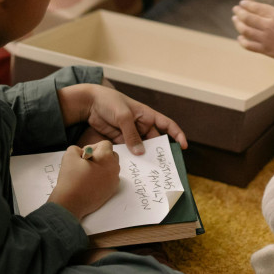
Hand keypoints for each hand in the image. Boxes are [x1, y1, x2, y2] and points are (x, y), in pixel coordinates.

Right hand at [47, 140, 118, 219]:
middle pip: (111, 155)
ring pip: (111, 167)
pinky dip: (102, 178)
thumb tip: (82, 152)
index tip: (83, 156)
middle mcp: (114, 168)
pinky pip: (110, 179)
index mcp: (106, 157)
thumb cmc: (71, 179)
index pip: (105, 144)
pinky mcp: (112, 191)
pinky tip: (90, 182)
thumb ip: (76, 148)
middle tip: (86, 163)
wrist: (71, 203)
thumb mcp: (69, 156)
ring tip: (87, 173)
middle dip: (100, 156)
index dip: (93, 146)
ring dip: (101, 167)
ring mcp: (114, 181)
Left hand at [61, 84, 187, 154]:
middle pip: (155, 141)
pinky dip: (131, 157)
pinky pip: (129, 150)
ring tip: (147, 170)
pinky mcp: (120, 139)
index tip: (183, 146)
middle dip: (158, 152)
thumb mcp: (123, 116)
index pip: (167, 125)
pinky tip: (132, 166)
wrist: (90, 103)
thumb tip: (140, 153)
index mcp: (147, 115)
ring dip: (144, 157)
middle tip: (163, 166)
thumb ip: (131, 134)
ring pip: (141, 147)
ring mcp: (131, 133)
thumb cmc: (110, 102)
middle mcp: (142, 125)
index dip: (177, 134)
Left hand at [232, 0, 273, 68]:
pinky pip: (249, 45)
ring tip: (234, 20)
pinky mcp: (265, 50)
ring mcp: (265, 38)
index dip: (248, 4)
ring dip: (238, 24)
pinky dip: (242, 41)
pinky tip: (240, 38)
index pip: (257, 7)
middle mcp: (269, 26)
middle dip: (239, 12)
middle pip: (248, 17)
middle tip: (234, 10)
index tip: (242, 3)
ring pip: (245, 30)